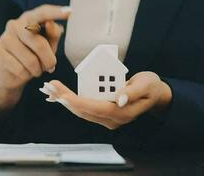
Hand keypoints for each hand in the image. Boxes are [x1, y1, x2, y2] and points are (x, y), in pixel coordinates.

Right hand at [0, 5, 71, 109]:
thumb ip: (53, 35)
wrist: (10, 73)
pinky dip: (26, 75)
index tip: (70, 12)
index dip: (56, 12)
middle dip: (48, 59)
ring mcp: (4, 38)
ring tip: (36, 70)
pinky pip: (19, 69)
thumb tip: (53, 25)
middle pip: (38, 42)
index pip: (42, 13)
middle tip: (51, 67)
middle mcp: (14, 25)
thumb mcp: (47, 46)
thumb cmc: (32, 56)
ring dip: (37, 70)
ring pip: (30, 60)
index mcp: (29, 19)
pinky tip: (24, 73)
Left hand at [39, 72, 171, 129]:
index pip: (94, 108)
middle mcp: (112, 119)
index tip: (61, 94)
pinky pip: (83, 108)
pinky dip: (70, 101)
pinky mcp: (103, 114)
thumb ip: (133, 91)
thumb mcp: (146, 84)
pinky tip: (58, 96)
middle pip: (83, 111)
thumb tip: (120, 99)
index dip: (76, 101)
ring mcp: (106, 118)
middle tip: (49, 87)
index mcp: (122, 113)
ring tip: (50, 89)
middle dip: (64, 99)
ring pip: (80, 111)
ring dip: (64, 101)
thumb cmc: (151, 87)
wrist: (154, 95)